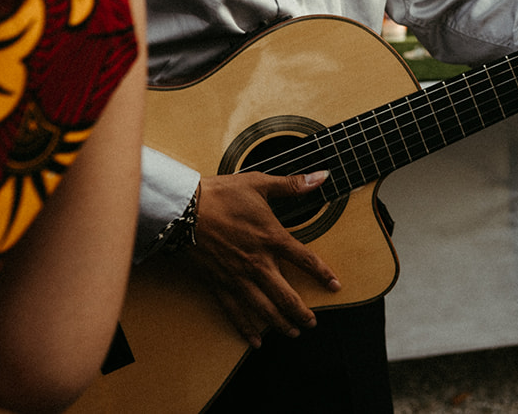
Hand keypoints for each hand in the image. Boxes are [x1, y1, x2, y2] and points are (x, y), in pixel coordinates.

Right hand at [187, 170, 341, 344]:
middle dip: (302, 312)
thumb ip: (292, 185)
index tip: (335, 286)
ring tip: (293, 333)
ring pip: (264, 308)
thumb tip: (321, 176)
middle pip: (286, 295)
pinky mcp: (218, 284)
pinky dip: (245, 328)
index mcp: (272, 238)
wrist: (182, 210)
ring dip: (280, 323)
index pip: (305, 260)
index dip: (323, 275)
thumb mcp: (260, 184)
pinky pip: (234, 311)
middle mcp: (258, 262)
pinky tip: (255, 340)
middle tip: (312, 322)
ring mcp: (237, 276)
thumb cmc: (221, 195)